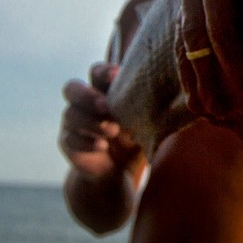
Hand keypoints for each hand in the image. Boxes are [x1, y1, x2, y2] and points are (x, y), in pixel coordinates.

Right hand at [58, 63, 139, 179]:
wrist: (118, 171)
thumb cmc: (135, 138)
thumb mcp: (145, 122)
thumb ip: (150, 108)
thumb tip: (174, 97)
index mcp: (104, 92)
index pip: (96, 73)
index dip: (103, 71)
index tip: (115, 74)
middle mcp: (84, 103)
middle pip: (71, 88)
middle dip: (87, 95)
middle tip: (106, 106)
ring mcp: (73, 122)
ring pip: (70, 114)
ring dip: (92, 121)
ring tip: (113, 131)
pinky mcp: (68, 142)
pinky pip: (69, 138)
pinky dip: (86, 141)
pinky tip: (101, 146)